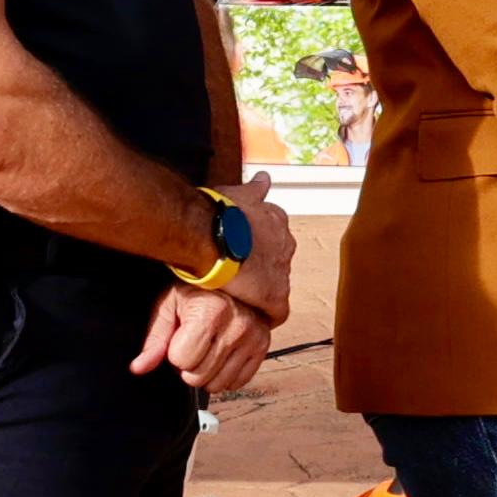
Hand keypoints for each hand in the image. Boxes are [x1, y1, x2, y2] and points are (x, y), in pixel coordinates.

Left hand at [132, 283, 273, 394]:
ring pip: (218, 384)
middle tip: (194, 344)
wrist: (231, 277)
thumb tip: (139, 367)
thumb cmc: (195, 292)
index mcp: (211, 312)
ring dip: (208, 373)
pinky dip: (226, 374)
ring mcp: (253, 338)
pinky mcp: (263, 347)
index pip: (182, 360)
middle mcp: (237, 325)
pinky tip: (223, 355)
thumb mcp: (168, 307)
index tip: (181, 337)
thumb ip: (154, 340)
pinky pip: (238, 382)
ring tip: (209, 348)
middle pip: (199, 376)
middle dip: (190, 366)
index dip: (175, 353)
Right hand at [222, 189, 298, 329]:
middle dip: (261, 268)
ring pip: (276, 285)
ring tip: (239, 297)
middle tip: (238, 275)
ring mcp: (283, 272)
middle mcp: (286, 245)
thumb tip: (264, 178)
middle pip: (277, 262)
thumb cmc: (218, 212)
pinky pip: (275, 312)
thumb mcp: (239, 192)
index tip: (245, 253)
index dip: (258, 248)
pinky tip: (250, 318)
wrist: (210, 235)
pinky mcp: (276, 297)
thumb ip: (255, 188)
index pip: (275, 238)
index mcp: (277, 221)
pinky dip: (264, 315)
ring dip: (259, 291)